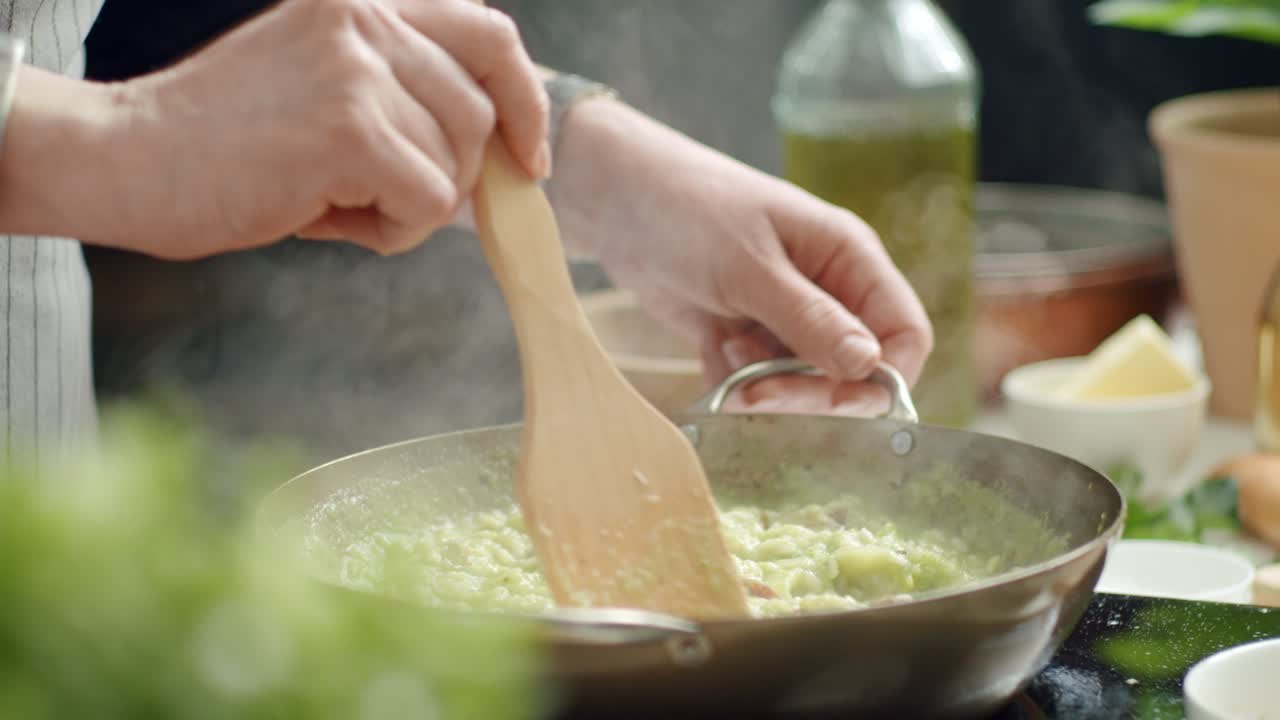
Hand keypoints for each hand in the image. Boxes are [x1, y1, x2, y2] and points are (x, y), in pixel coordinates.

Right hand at [0, 0, 548, 257]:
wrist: (128, 159)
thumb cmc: (227, 141)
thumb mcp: (324, 84)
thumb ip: (401, 93)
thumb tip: (498, 149)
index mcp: (362, 1)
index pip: (488, 32)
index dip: (522, 98)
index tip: (527, 155)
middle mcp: (366, 17)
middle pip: (478, 110)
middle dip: (453, 174)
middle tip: (386, 199)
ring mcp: (357, 67)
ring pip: (454, 162)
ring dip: (410, 206)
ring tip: (335, 202)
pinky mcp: (348, 127)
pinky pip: (426, 202)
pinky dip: (392, 230)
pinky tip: (328, 218)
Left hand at [548, 98, 932, 416]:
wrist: (614, 200)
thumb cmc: (688, 208)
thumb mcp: (749, 265)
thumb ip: (809, 318)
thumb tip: (870, 366)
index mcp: (848, 258)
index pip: (903, 333)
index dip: (882, 377)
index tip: (837, 400)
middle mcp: (827, 291)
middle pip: (854, 371)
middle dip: (810, 391)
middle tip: (760, 394)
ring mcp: (784, 317)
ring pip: (802, 385)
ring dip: (766, 390)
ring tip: (725, 355)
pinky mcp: (742, 337)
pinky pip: (756, 385)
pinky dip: (734, 384)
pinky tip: (711, 346)